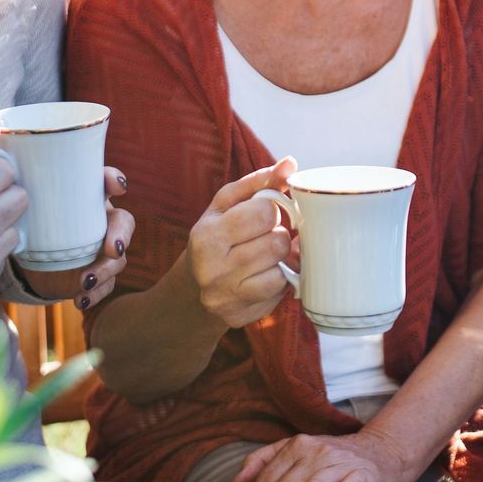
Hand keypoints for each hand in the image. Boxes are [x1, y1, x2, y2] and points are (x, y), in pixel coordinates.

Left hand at [14, 166, 134, 309]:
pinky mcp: (93, 274)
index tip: (115, 186)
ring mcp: (99, 250)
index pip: (107, 182)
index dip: (114, 181)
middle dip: (122, 234)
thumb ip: (7, 177)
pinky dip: (96, 293)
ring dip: (107, 269)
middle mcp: (98, 221)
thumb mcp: (18, 201)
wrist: (24, 260)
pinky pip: (106, 285)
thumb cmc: (26, 221)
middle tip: (111, 248)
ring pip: (119, 258)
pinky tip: (80, 299)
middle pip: (123, 222)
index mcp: (84, 197)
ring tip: (86, 281)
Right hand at [186, 158, 297, 329]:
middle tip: (268, 236)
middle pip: (276, 243)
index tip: (266, 214)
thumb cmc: (217, 235)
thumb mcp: (228, 204)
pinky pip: (279, 295)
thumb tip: (290, 163)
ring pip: (281, 272)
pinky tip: (265, 275)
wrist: (193, 287)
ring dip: (281, 261)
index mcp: (207, 235)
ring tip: (268, 255)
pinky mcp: (239, 318)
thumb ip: (260, 182)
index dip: (273, 210)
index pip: (265, 213)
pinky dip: (279, 282)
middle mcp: (212, 269)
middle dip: (279, 236)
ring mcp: (225, 297)